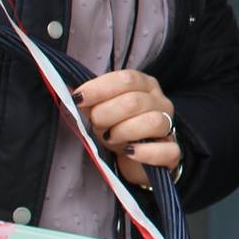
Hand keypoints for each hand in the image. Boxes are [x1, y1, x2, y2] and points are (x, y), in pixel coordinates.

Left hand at [74, 69, 177, 184]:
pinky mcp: (173, 152)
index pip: (126, 79)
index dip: (99, 89)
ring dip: (124, 131)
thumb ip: (88, 100)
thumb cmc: (117, 129)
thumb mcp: (101, 111)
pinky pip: (166, 149)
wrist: (137, 159)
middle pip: (135, 101)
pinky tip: (129, 152)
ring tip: (110, 138)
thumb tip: (66, 89)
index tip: (78, 99)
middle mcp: (160, 102)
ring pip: (152, 122)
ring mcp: (169, 126)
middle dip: (107, 113)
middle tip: (95, 123)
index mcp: (144, 85)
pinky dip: (145, 152)